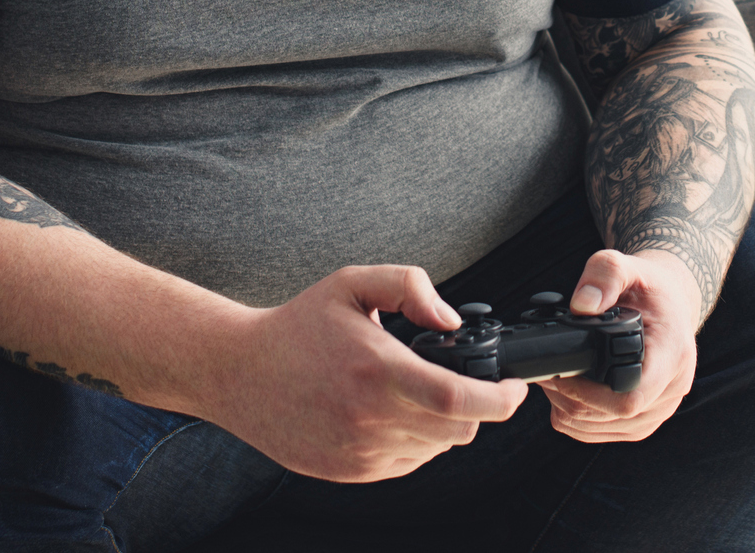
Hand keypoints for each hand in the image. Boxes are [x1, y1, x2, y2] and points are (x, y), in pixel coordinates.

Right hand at [210, 265, 527, 482]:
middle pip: (457, 429)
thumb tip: (449, 319)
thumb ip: (409, 286)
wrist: (238, 372)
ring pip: (436, 449)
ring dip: (446, 424)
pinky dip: (417, 440)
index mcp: (376, 370)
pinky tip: (395, 412)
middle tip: (469, 381)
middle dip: (477, 408)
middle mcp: (370, 418)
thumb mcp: (352, 283)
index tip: (516, 388)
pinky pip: (409, 463)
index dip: (499, 399)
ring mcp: (360, 451)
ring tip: (421, 391)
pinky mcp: (351, 471)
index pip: (457, 398)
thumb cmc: (298, 326)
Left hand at [541, 248, 701, 443]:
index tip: (562, 372)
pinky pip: (600, 435)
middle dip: (568, 398)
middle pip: (610, 417)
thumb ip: (605, 275)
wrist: (670, 306)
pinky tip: (566, 395)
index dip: (588, 393)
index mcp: (672, 355)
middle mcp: (670, 391)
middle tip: (546, 372)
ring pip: (600, 430)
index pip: (631, 397)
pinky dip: (575, 419)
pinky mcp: (642, 422)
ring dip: (568, 410)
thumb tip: (581, 305)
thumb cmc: (650, 289)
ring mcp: (657, 412)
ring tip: (555, 380)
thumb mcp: (630, 267)